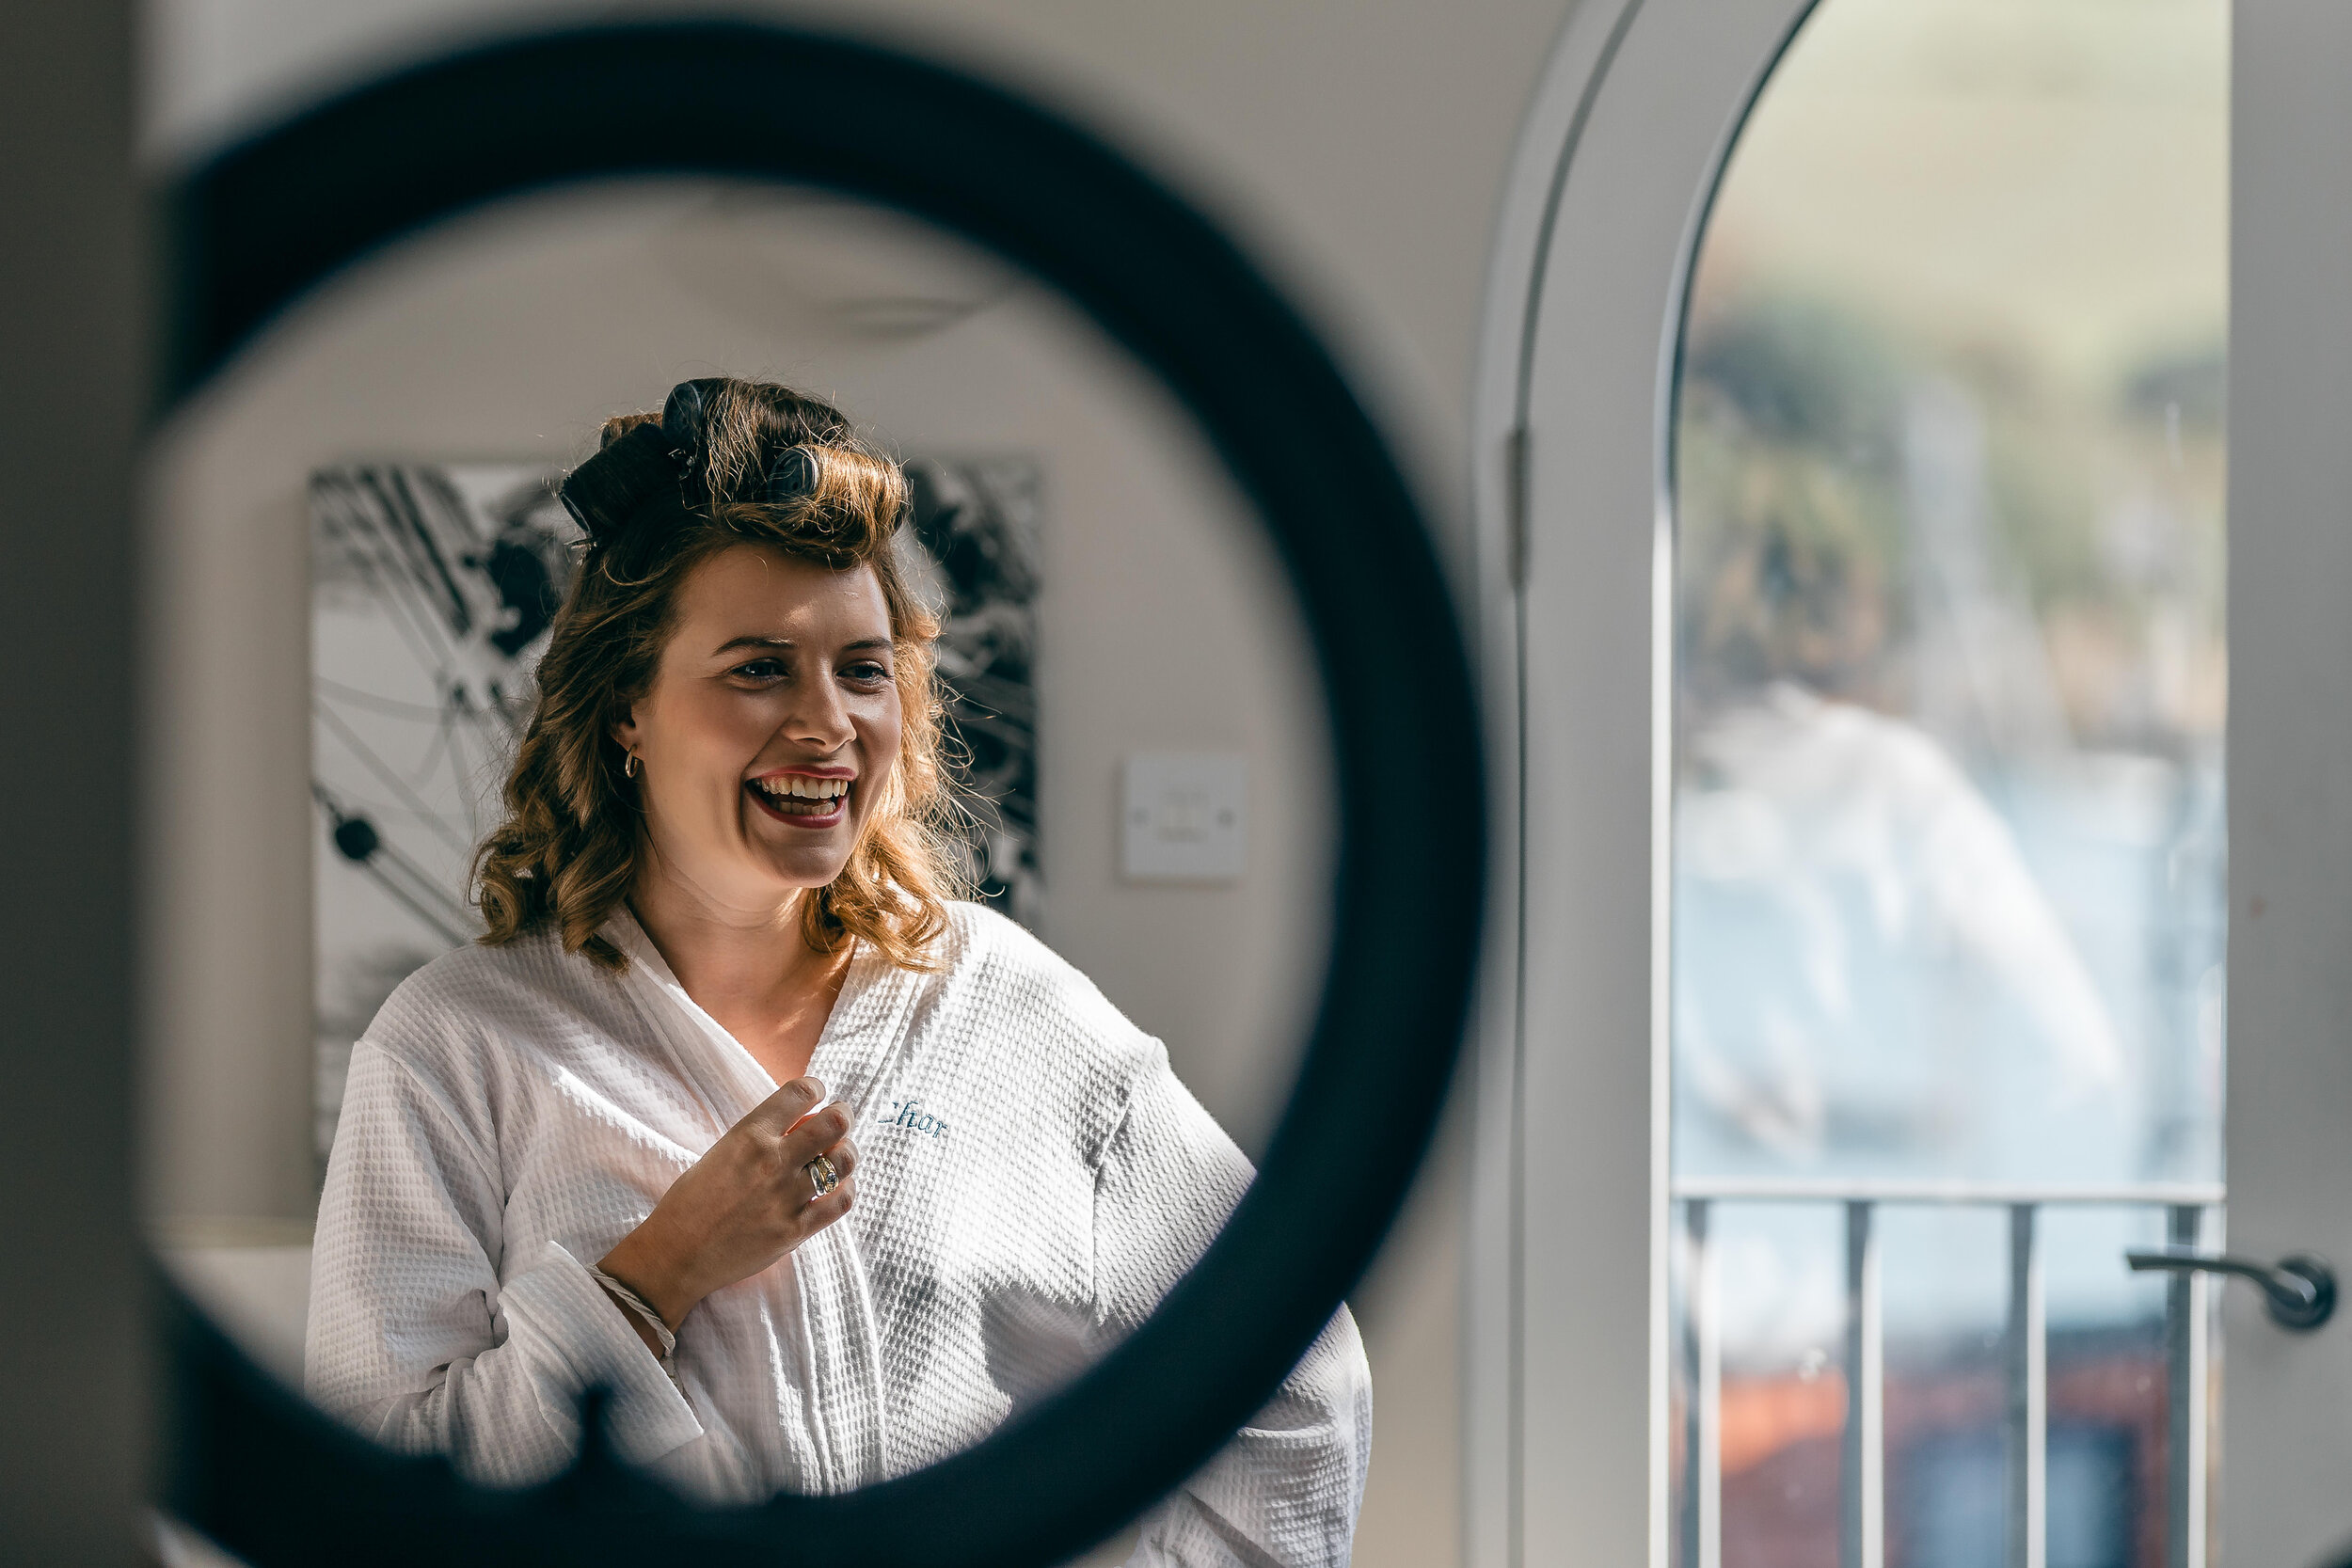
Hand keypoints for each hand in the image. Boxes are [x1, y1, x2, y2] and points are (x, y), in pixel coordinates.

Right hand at [597, 1076, 858, 1332]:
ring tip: (839, 1154)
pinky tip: (839, 1187)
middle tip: (841, 1118)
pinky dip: (847, 1189)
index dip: (817, 1088)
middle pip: (834, 1123)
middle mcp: (773, 1161)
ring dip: (847, 1152)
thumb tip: (796, 1122)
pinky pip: (840, 1202)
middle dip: (843, 1115)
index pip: (800, 1093)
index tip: (819, 1094)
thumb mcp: (720, 1153)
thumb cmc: (691, 1202)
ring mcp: (787, 1197)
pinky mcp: (795, 1230)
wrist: (676, 1254)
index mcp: (749, 1135)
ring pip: (843, 1161)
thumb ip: (758, 1137)